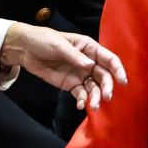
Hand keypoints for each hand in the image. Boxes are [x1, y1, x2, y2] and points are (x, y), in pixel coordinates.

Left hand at [1, 24, 126, 109]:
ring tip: (94, 106)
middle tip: (106, 97)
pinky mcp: (71, 85)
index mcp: (89, 48)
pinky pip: (81, 94)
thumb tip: (90, 66)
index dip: (118, 69)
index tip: (123, 81)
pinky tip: (81, 106)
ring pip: (94, 87)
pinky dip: (83, 101)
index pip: (109, 59)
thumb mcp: (59, 45)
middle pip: (104, 76)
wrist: (25, 49)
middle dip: (107, 87)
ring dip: (96, 97)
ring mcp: (80, 74)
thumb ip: (74, 56)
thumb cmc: (44, 40)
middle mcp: (88, 62)